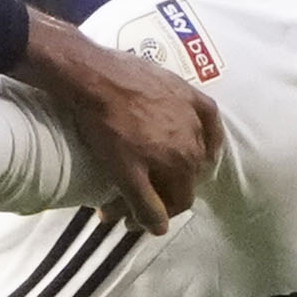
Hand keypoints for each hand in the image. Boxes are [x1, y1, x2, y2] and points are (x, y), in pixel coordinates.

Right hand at [20, 7, 218, 232]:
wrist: (93, 75)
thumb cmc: (126, 72)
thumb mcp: (173, 82)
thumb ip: (190, 106)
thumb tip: (186, 124)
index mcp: (200, 119)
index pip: (204, 159)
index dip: (186, 169)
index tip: (169, 178)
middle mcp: (188, 145)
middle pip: (186, 182)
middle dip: (167, 192)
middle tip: (146, 197)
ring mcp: (162, 162)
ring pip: (169, 197)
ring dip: (152, 208)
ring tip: (127, 210)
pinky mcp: (132, 173)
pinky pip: (148, 208)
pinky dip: (146, 220)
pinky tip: (131, 224)